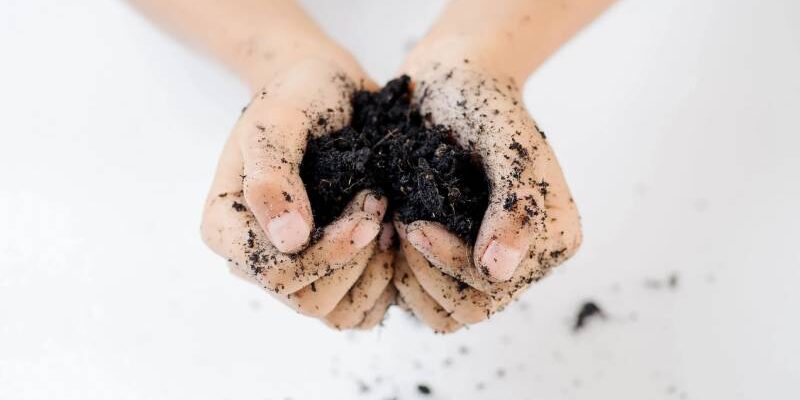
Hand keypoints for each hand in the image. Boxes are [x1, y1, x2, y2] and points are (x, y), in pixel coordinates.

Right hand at [201, 58, 393, 323]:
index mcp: (226, 228)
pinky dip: (386, 281)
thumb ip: (273, 173)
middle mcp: (255, 259)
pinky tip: (393, 237)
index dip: (328, 254)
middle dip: (356, 257)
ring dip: (375, 271)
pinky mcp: (330, 274)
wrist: (326, 89)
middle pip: (309, 301)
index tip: (369, 208)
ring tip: (386, 218)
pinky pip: (361, 309)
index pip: (275, 274)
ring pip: (338, 313)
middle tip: (379, 203)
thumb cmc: (297, 96)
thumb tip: (288, 240)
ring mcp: (294, 270)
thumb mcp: (278, 119)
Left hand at [391, 48, 581, 330]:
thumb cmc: (482, 104)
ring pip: (442, 312)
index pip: (494, 288)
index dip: (448, 263)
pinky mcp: (452, 259)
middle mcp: (523, 260)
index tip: (412, 222)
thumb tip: (500, 270)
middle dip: (424, 272)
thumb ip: (514, 204)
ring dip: (408, 277)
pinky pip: (422, 296)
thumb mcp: (507, 144)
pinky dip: (398, 273)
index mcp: (552, 239)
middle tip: (398, 224)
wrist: (452, 83)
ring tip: (392, 228)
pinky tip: (387, 232)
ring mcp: (486, 262)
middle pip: (469, 309)